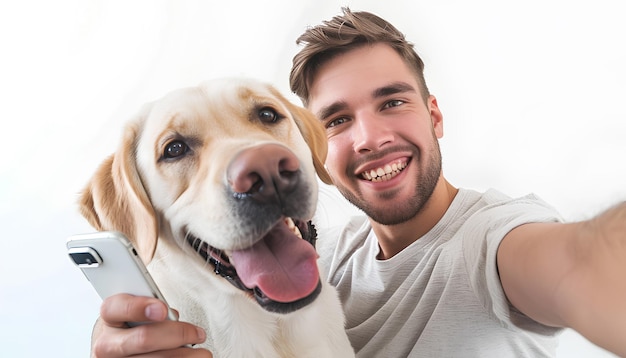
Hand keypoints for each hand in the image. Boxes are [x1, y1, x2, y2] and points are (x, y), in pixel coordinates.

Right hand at [91, 294, 210, 357]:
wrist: (115, 352)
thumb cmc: (131, 328)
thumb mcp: (135, 313)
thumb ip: (152, 309)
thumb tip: (172, 317)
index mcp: (110, 318)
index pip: (118, 307)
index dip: (140, 307)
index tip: (162, 310)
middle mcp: (107, 344)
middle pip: (144, 339)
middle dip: (178, 334)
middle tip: (198, 333)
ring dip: (186, 356)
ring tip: (201, 353)